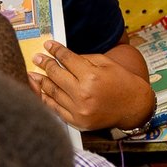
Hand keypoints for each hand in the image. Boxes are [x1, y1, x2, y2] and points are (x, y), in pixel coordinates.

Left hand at [32, 41, 147, 131]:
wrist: (134, 107)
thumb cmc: (122, 82)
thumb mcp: (106, 63)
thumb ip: (83, 59)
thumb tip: (62, 56)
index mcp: (91, 76)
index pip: (67, 59)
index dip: (55, 51)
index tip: (48, 45)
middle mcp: (83, 93)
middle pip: (56, 75)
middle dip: (45, 64)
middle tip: (37, 58)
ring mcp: (79, 109)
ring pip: (53, 92)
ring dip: (40, 82)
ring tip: (33, 74)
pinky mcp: (77, 121)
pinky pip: (56, 109)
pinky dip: (46, 99)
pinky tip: (41, 91)